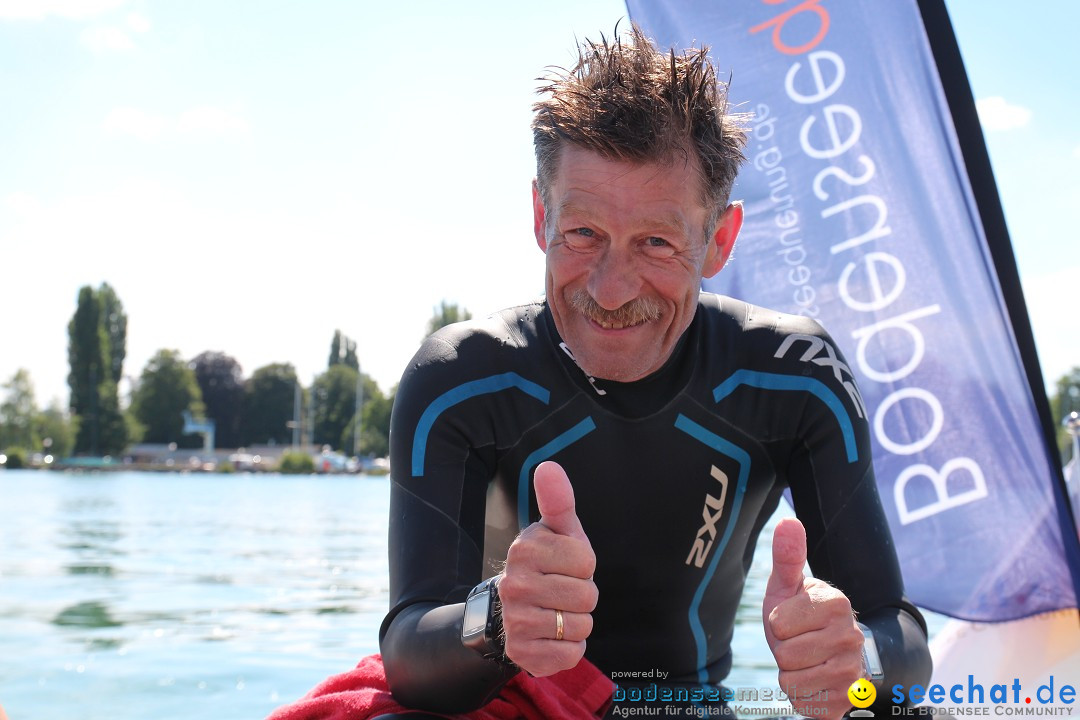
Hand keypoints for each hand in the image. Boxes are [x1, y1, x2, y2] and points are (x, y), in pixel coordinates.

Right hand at [499, 461, 597, 675]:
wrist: (512, 608)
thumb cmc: (548, 563)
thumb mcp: (556, 530)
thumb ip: (558, 500)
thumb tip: (549, 466)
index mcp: (525, 549)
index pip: (586, 560)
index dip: (584, 564)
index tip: (565, 564)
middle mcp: (514, 584)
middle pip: (587, 595)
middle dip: (583, 595)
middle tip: (562, 591)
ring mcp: (515, 620)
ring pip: (581, 626)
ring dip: (578, 622)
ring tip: (557, 611)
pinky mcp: (521, 653)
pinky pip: (571, 653)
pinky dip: (570, 648)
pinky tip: (552, 635)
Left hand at [762, 518, 864, 719]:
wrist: (832, 653)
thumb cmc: (801, 615)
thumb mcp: (788, 585)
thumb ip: (787, 556)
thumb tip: (788, 522)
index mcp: (835, 603)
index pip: (778, 624)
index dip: (778, 624)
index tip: (794, 620)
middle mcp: (850, 636)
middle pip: (785, 654)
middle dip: (783, 650)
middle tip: (799, 642)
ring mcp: (852, 671)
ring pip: (791, 681)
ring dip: (791, 673)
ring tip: (806, 660)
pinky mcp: (847, 700)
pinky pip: (803, 703)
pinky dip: (801, 695)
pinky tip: (814, 680)